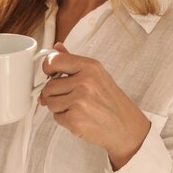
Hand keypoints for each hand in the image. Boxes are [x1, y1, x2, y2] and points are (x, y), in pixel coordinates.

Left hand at [39, 43, 149, 169]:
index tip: (49, 73)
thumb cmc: (111, 100)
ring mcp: (79, 100)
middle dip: (54, 94)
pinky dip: (65, 119)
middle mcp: (85, 81)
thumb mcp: (97, 74)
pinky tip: (80, 116)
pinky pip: (56, 117)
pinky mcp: (75, 119)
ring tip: (77, 107)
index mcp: (90, 66)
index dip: (47, 67)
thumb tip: (57, 47)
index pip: (55, 60)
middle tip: (69, 97)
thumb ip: (74, 61)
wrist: (125, 124)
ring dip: (59, 107)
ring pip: (49, 102)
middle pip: (49, 86)